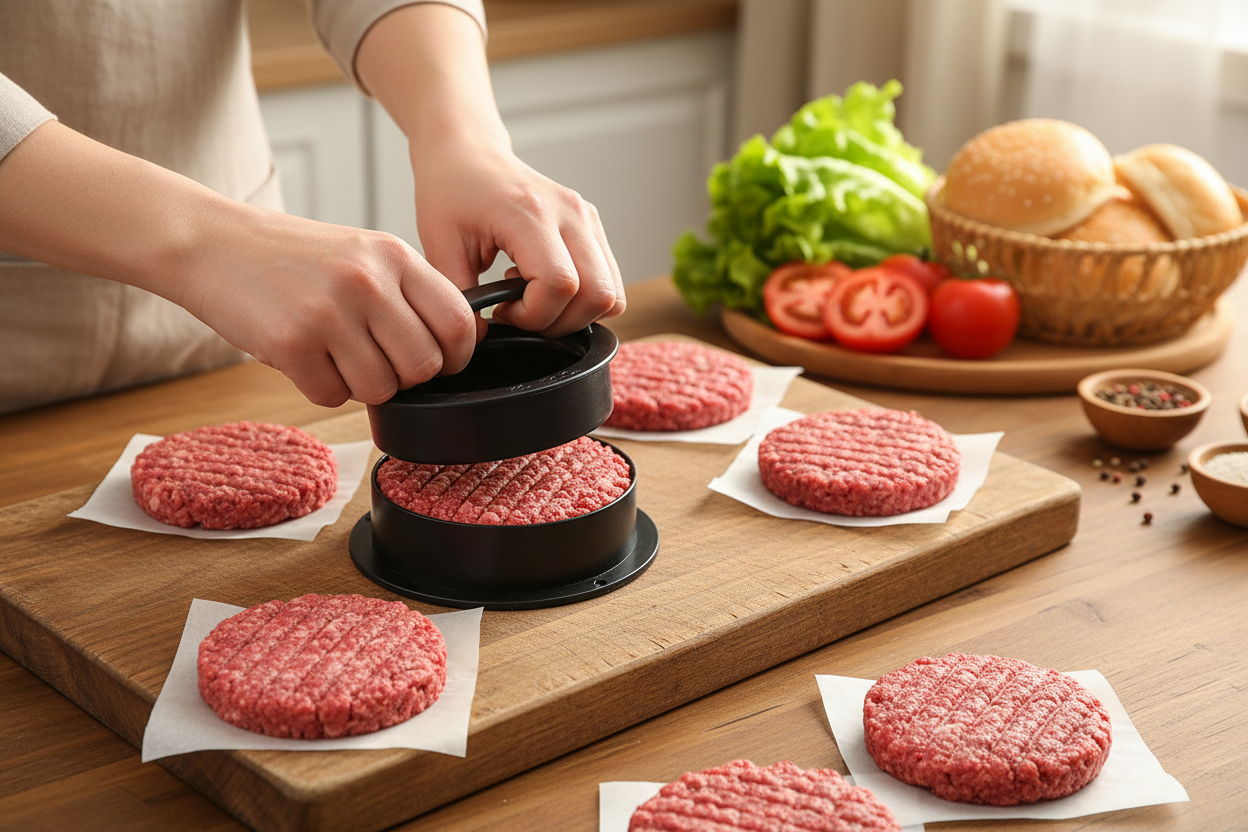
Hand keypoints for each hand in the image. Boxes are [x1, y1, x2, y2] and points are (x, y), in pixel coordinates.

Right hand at [182, 207, 477, 406]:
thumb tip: (458, 344)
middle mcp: (367, 281)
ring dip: (361, 386)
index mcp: (393, 256)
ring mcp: (329, 313)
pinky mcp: (292, 343)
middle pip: (424, 366)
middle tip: (376, 361)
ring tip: (335, 355)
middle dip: (405, 377)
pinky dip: (321, 388)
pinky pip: (332, 396)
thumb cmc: (292, 256)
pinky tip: (305, 358)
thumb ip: (408, 292)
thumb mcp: (362, 253)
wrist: (211, 243)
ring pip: (381, 389)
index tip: (440, 362)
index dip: (456, 356)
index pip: (458, 322)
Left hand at [410, 139, 625, 336]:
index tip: (501, 310)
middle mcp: (570, 214)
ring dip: (577, 314)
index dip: (533, 315)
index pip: (560, 285)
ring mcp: (588, 219)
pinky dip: (584, 299)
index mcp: (531, 214)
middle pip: (598, 295)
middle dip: (560, 322)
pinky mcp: (593, 227)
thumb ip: (460, 298)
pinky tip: (547, 285)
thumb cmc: (451, 192)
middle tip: (522, 313)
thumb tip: (476, 340)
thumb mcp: (439, 247)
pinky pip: (610, 282)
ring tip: (535, 299)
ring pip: (612, 294)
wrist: (469, 154)